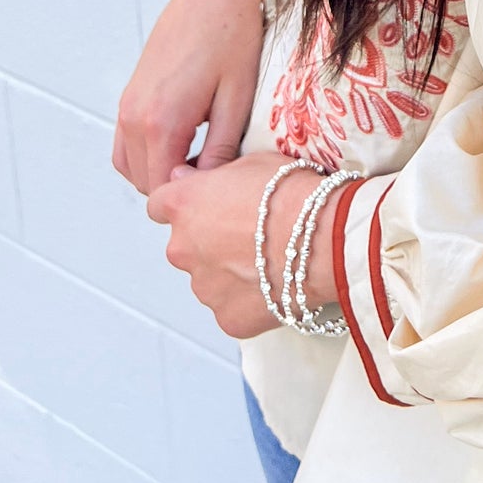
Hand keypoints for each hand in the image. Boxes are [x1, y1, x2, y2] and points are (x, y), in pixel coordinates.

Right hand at [113, 0, 279, 193]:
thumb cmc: (234, 39)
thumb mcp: (237, 100)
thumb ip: (220, 151)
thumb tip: (208, 187)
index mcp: (161, 122)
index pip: (163, 189)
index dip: (194, 197)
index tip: (225, 189)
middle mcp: (134, 117)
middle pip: (145, 182)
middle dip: (177, 188)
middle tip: (218, 178)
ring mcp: (127, 105)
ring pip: (131, 166)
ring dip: (160, 172)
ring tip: (203, 160)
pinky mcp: (130, 94)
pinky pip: (127, 143)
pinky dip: (148, 153)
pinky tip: (186, 142)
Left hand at [146, 152, 341, 339]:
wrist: (323, 237)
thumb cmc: (291, 193)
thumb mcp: (249, 163)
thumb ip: (211, 178)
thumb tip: (189, 182)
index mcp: (183, 206)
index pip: (160, 206)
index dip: (183, 205)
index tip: (202, 205)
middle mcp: (182, 249)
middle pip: (184, 246)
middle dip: (208, 242)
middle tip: (247, 235)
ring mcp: (203, 289)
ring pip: (208, 279)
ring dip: (228, 272)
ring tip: (268, 261)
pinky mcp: (227, 318)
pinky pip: (231, 308)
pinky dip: (248, 300)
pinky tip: (276, 285)